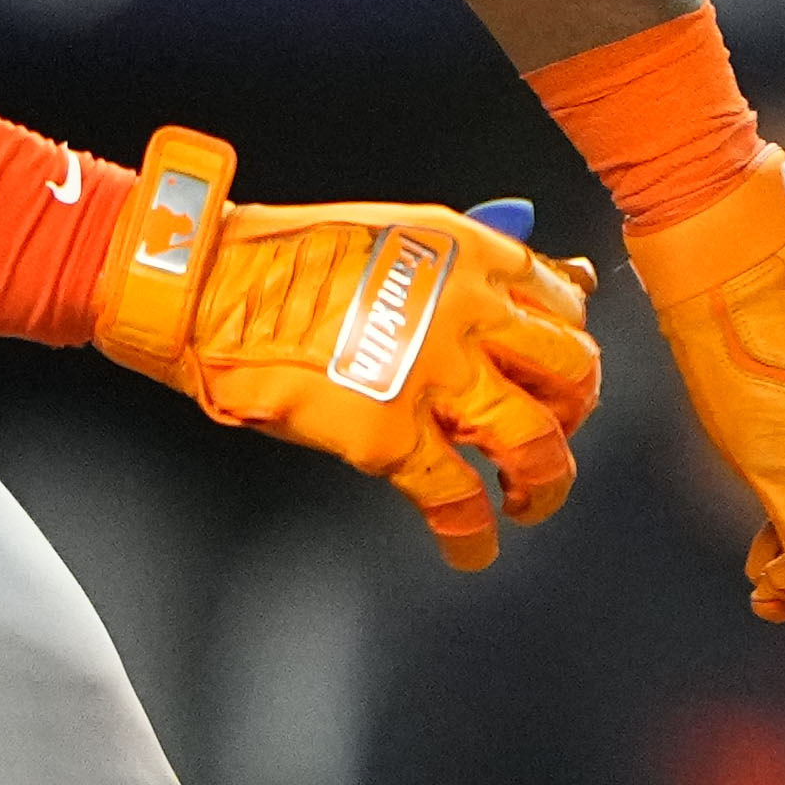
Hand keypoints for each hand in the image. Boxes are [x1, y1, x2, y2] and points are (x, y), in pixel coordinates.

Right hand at [89, 128, 600, 570]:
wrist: (211, 287)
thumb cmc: (285, 259)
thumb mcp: (401, 236)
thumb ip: (474, 265)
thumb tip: (553, 279)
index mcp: (471, 257)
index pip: (564, 306)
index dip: (571, 346)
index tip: (561, 372)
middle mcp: (468, 313)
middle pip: (569, 373)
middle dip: (574, 412)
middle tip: (556, 431)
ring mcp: (433, 377)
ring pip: (534, 441)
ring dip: (545, 482)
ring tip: (529, 501)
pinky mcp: (391, 435)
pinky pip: (457, 498)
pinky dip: (473, 534)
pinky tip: (472, 548)